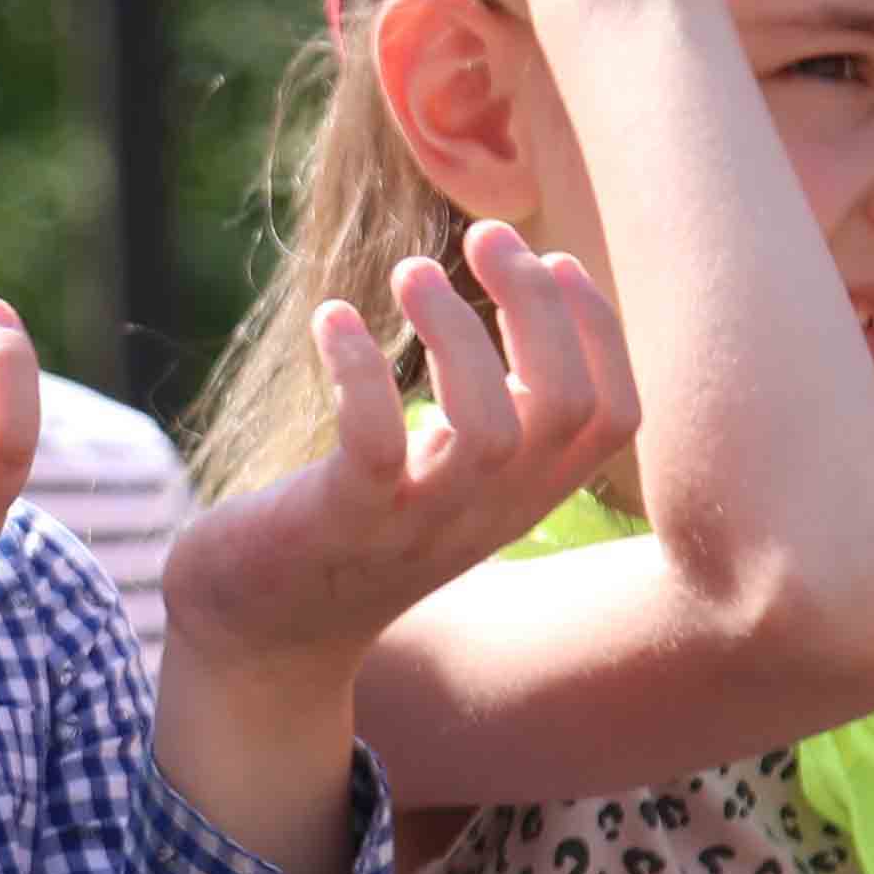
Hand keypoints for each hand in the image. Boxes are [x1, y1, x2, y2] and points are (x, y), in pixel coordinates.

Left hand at [161, 220, 631, 693]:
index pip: (614, 416)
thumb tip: (523, 294)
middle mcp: (485, 514)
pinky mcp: (340, 526)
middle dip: (538, 303)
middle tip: (484, 234)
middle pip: (568, 406)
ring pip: (490, 430)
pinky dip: (359, 369)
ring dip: (455, 331)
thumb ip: (490, 410)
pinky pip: (375, 445)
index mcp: (520, 497)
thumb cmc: (349, 532)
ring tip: (411, 271)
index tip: (552, 256)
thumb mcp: (443, 474)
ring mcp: (417, 525)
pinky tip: (332, 319)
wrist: (258, 638)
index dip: (599, 327)